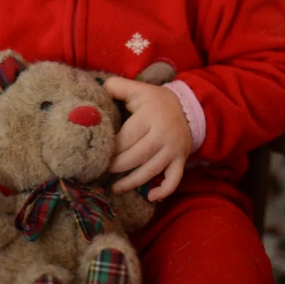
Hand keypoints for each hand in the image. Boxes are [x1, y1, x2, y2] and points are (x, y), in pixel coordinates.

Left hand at [104, 77, 191, 201]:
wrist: (186, 107)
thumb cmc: (154, 101)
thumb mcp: (137, 89)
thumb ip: (116, 87)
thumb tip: (97, 90)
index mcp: (149, 116)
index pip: (127, 137)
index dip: (112, 148)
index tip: (98, 154)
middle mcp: (162, 133)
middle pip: (137, 156)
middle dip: (117, 166)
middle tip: (102, 170)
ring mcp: (173, 149)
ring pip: (152, 170)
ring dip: (132, 182)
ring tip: (115, 188)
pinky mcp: (181, 160)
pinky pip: (174, 179)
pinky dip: (164, 190)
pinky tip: (151, 197)